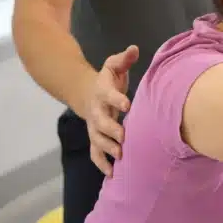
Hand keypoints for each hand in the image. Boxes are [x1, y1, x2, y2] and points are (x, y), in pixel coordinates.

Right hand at [83, 45, 138, 176]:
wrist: (87, 94)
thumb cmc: (108, 80)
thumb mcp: (114, 66)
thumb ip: (123, 59)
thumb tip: (134, 48)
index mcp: (102, 91)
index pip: (108, 94)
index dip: (117, 98)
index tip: (127, 104)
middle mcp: (96, 110)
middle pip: (100, 121)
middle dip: (111, 129)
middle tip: (123, 136)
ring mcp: (94, 126)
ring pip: (97, 139)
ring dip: (106, 148)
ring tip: (119, 156)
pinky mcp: (95, 137)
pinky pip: (95, 152)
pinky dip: (101, 163)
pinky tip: (111, 173)